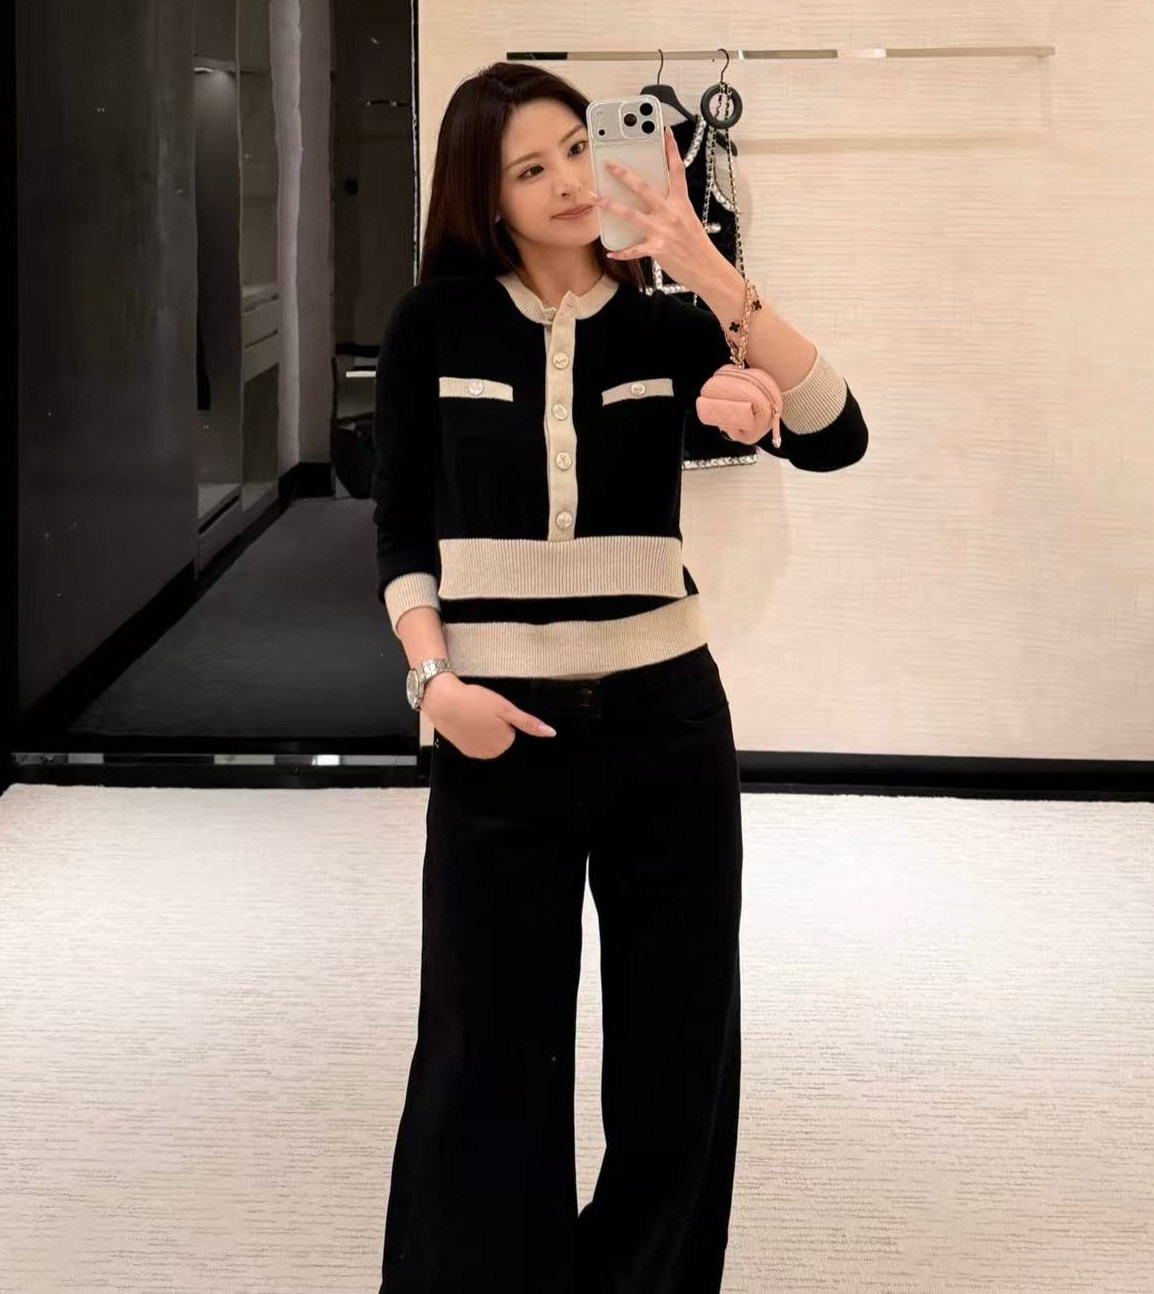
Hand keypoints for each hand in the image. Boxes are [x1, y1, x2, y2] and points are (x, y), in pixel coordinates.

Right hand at [424, 677, 555, 759]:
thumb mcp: (505, 708)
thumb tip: (551, 733)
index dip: (503, 718)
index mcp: (505, 742)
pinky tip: (465, 723)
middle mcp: (492, 753)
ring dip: (484, 729)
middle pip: (502, 738)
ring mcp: (477, 753)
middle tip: (483, 712)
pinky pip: (477, 743)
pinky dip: (473, 734)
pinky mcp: (465, 750)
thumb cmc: (475, 701)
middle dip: (495, 725)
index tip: (493, 710)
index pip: (512, 731)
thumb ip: (528, 723)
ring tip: (473, 716)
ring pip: (489, 741)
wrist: (443, 701)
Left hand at [580, 127, 716, 290]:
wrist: (707, 269)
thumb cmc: (697, 246)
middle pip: (644, 187)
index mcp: (681, 203)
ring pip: (631, 214)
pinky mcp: (657, 249)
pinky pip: (634, 250)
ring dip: (612, 206)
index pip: (677, 171)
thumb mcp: (689, 219)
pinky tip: (611, 252)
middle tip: (609, 164)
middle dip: (624, 175)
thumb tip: (653, 201)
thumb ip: (672, 208)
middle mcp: (670, 213)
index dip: (671, 150)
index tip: (665, 133)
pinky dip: (622, 252)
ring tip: (598, 200)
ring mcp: (662, 230)